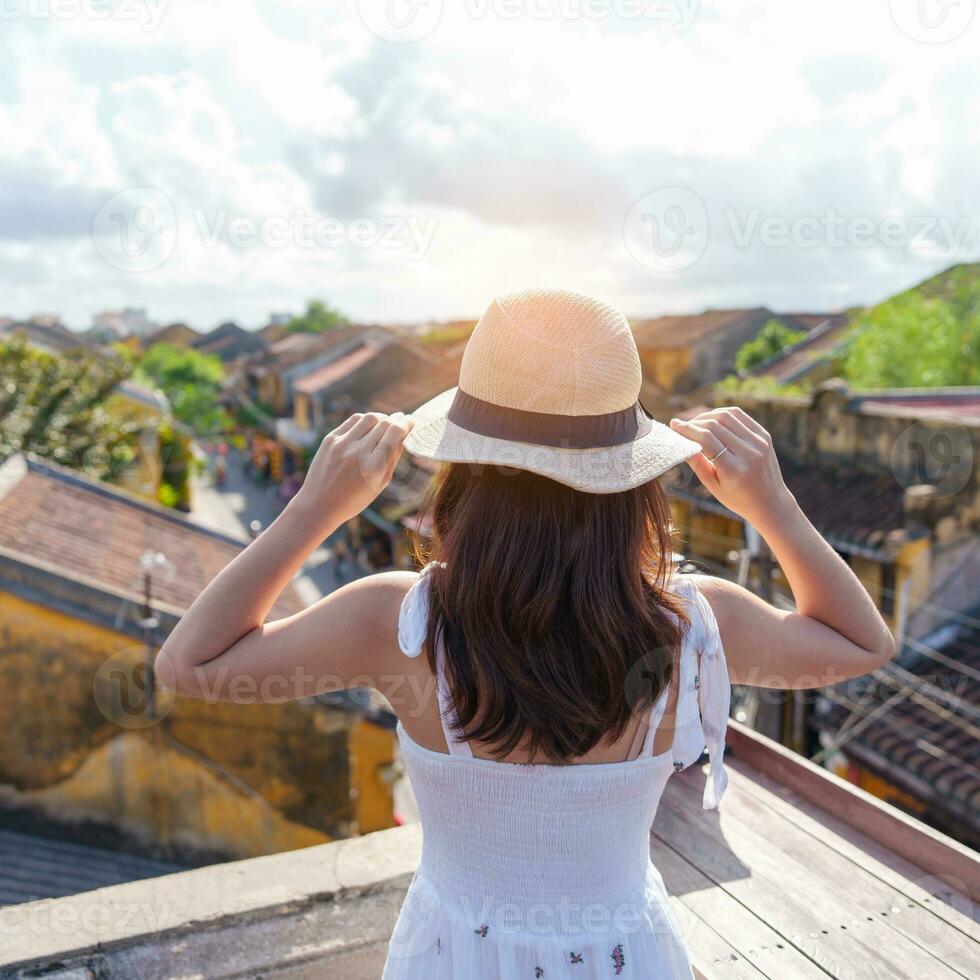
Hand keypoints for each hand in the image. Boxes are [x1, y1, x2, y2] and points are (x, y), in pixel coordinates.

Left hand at [293, 412, 414, 527]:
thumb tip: (405, 435)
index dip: (407, 424)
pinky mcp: (330, 439)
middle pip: (385, 423)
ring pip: (369, 418)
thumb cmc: (354, 499)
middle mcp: (358, 452)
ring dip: (381, 418)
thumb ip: (393, 458)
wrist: (318, 505)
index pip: (395, 433)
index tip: (412, 422)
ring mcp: (342, 444)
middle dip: (397, 420)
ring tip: (385, 424)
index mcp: (374, 467)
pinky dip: (365, 421)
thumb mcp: (380, 483)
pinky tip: (369, 427)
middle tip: (402, 422)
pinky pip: (353, 421)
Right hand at [669, 407, 794, 530]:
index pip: (706, 439)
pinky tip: (712, 420)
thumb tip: (681, 439)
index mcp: (734, 470)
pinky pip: (739, 416)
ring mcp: (759, 442)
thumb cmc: (738, 498)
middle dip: (695, 422)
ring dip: (707, 415)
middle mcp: (749, 453)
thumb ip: (696, 462)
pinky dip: (722, 414)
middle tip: (682, 425)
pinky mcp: (764, 436)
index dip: (687, 429)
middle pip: (715, 424)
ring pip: (727, 416)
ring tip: (696, 423)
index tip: (674, 425)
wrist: (771, 503)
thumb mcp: (713, 486)